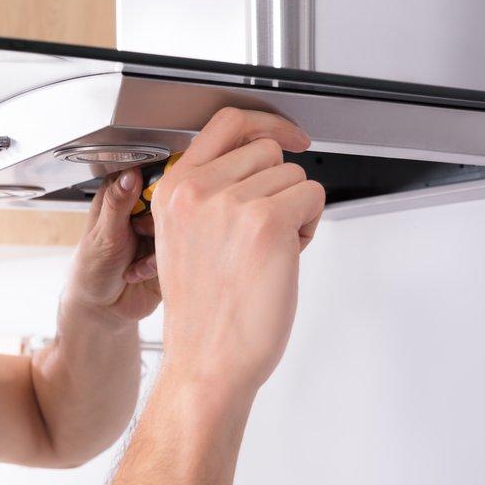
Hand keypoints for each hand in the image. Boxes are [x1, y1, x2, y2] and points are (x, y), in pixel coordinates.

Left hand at [62, 167, 161, 327]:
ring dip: (156, 246)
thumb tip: (130, 174)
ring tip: (134, 261)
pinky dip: (159, 264)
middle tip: (138, 232)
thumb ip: (118, 204)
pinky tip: (139, 273)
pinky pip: (179, 251)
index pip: (147, 173)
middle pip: (169, 199)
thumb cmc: (92, 269)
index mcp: (123, 195)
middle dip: (157, 220)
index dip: (156, 182)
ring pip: (176, 225)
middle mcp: (143, 211)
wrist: (102, 309)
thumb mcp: (103, 234)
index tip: (155, 197)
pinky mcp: (170, 254)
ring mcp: (159, 232)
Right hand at [149, 107, 325, 399]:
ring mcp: (231, 203)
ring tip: (265, 253)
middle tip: (262, 235)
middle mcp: (197, 190)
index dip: (266, 123)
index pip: (227, 123)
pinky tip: (283, 258)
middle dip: (278, 188)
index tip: (290, 135)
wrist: (206, 361)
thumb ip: (208, 196)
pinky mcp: (267, 222)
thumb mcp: (183, 240)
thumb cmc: (203, 315)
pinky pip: (312, 197)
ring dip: (293, 211)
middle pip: (268, 151)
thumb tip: (256, 165)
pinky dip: (309, 227)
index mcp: (172, 190)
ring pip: (293, 175)